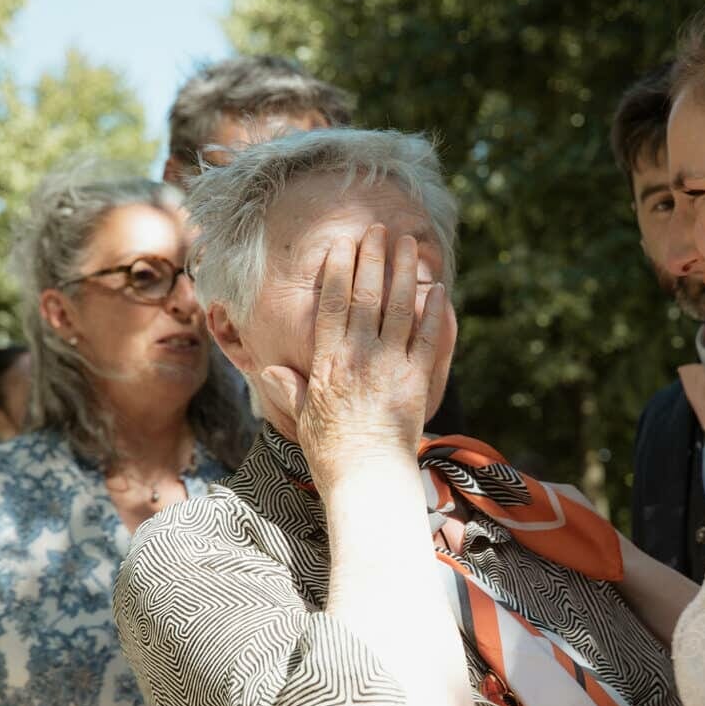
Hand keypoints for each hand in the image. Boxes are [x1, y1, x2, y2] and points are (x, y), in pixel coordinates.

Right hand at [260, 224, 448, 484]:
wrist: (366, 476)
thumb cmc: (331, 451)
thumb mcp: (302, 417)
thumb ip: (288, 388)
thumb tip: (270, 368)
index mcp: (328, 362)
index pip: (332, 305)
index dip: (339, 271)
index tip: (343, 246)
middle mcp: (358, 357)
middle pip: (366, 296)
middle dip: (373, 258)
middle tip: (379, 229)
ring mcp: (390, 366)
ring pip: (398, 308)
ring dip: (403, 272)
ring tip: (409, 244)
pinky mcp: (416, 380)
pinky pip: (427, 338)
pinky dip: (432, 311)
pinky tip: (434, 288)